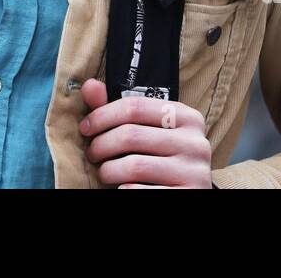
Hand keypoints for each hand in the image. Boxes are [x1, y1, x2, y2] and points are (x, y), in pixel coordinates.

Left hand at [79, 78, 213, 187]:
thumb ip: (119, 111)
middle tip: (92, 154)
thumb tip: (89, 86)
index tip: (85, 128)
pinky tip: (121, 187)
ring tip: (104, 172)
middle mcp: (195, 142)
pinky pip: (141, 191)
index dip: (102, 116)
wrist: (188, 192)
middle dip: (101, 145)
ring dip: (108, 170)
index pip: (135, 106)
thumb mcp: (147, 130)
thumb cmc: (161, 158)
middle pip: (131, 134)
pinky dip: (123, 189)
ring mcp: (194, 172)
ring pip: (134, 165)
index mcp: (186, 117)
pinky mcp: (188, 194)